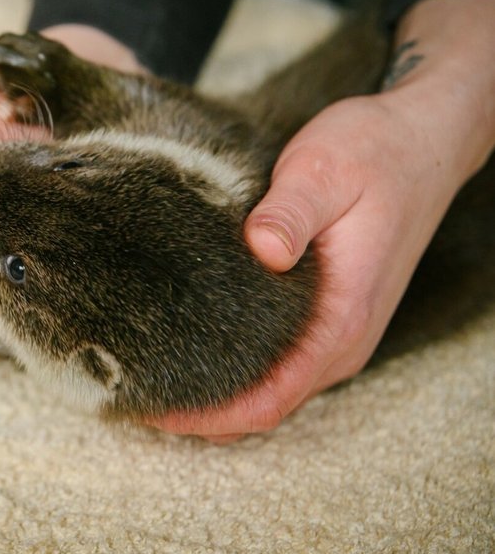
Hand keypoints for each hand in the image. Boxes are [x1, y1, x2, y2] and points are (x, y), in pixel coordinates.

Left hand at [149, 0, 494, 441]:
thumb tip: (261, 250)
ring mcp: (338, 330)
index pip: (270, 400)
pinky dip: (235, 369)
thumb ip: (289, 212)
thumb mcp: (323, 171)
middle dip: (200, 412)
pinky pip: (279, 362)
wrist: (421, 138)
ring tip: (149, 378)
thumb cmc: (372, 152)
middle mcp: (343, 340)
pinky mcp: (328, 314)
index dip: (208, 415)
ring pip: (271, 388)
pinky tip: (191, 349)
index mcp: (342, 319)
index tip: (150, 408)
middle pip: (264, 406)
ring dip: (215, 393)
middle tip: (130, 393)